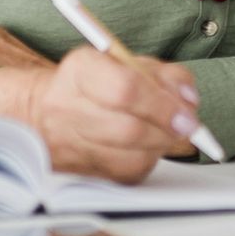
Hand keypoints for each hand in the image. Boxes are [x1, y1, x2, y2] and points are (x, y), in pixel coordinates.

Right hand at [0, 48, 200, 183]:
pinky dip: (147, 160)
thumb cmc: (99, 82)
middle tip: (188, 127)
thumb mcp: (131, 62)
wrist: (46, 111)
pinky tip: (148, 146)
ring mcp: (68, 144)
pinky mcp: (79, 171)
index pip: (125, 89)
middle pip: (128, 129)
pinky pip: (125, 174)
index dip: (162, 105)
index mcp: (80, 70)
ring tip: (166, 133)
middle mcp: (66, 108)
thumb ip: (166, 76)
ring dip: (159, 147)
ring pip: (129, 158)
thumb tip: (188, 102)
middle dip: (167, 130)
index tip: (187, 113)